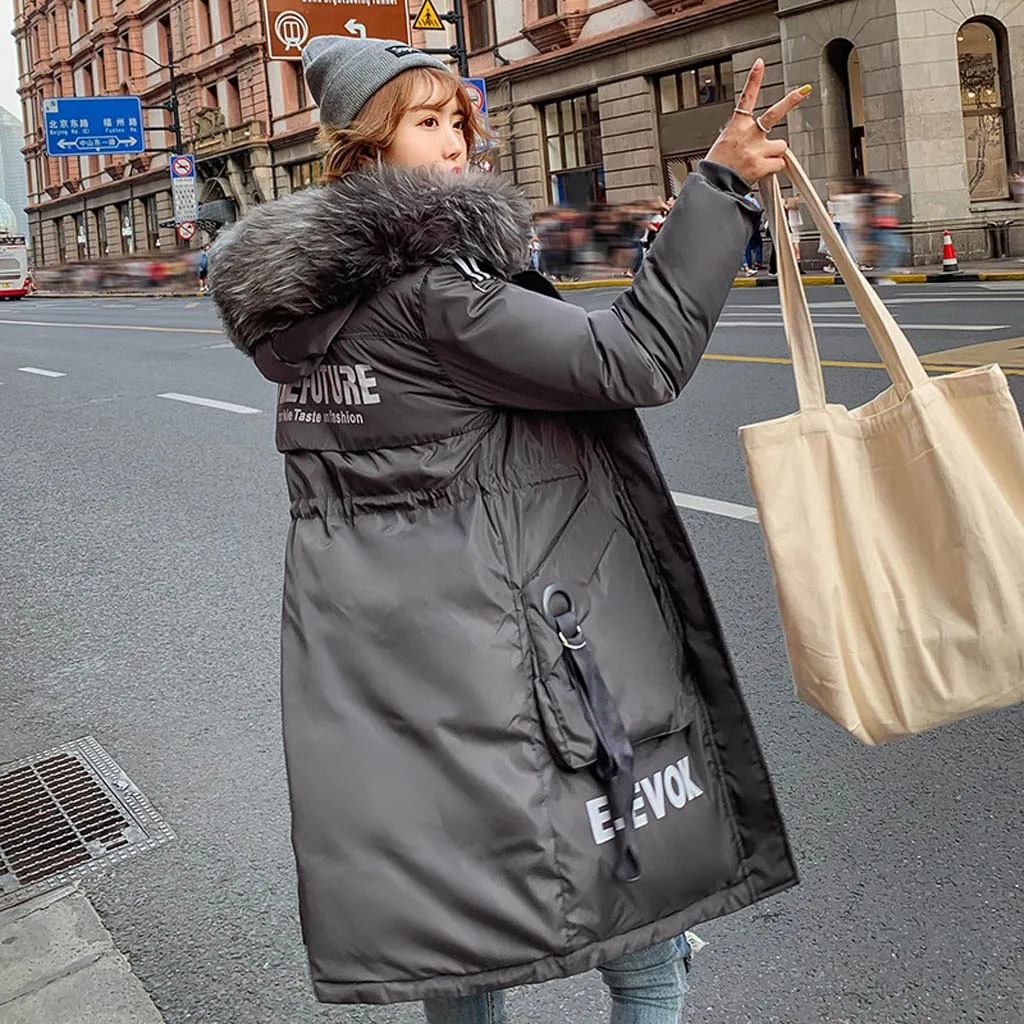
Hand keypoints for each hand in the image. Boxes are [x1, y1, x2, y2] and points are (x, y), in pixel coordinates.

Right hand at [705, 60, 810, 184]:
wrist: (714, 184)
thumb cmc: (718, 166)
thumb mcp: (725, 143)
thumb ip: (743, 135)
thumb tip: (760, 138)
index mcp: (737, 126)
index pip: (746, 98)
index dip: (753, 79)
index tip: (760, 64)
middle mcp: (748, 134)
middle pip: (774, 114)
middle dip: (791, 101)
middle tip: (804, 91)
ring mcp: (756, 148)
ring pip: (780, 146)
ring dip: (775, 153)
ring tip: (761, 160)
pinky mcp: (762, 164)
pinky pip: (779, 164)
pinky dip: (773, 168)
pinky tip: (761, 170)